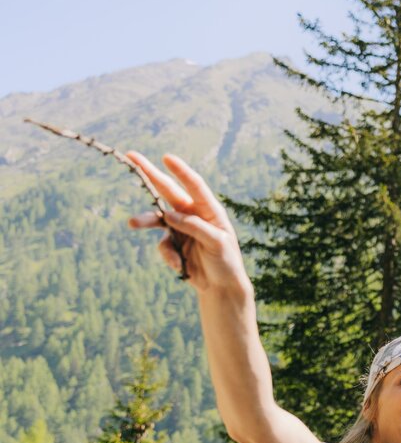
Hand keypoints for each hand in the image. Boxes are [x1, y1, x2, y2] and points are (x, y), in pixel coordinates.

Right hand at [126, 152, 248, 293]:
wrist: (221, 286)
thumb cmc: (226, 261)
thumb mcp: (217, 243)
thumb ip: (195, 227)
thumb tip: (168, 214)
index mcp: (210, 210)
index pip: (194, 185)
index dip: (180, 171)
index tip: (167, 157)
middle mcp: (193, 214)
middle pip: (168, 190)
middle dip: (150, 173)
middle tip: (132, 156)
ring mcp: (181, 228)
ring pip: (157, 217)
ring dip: (145, 220)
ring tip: (132, 224)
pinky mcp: (173, 244)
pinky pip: (163, 245)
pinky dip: (168, 255)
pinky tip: (180, 266)